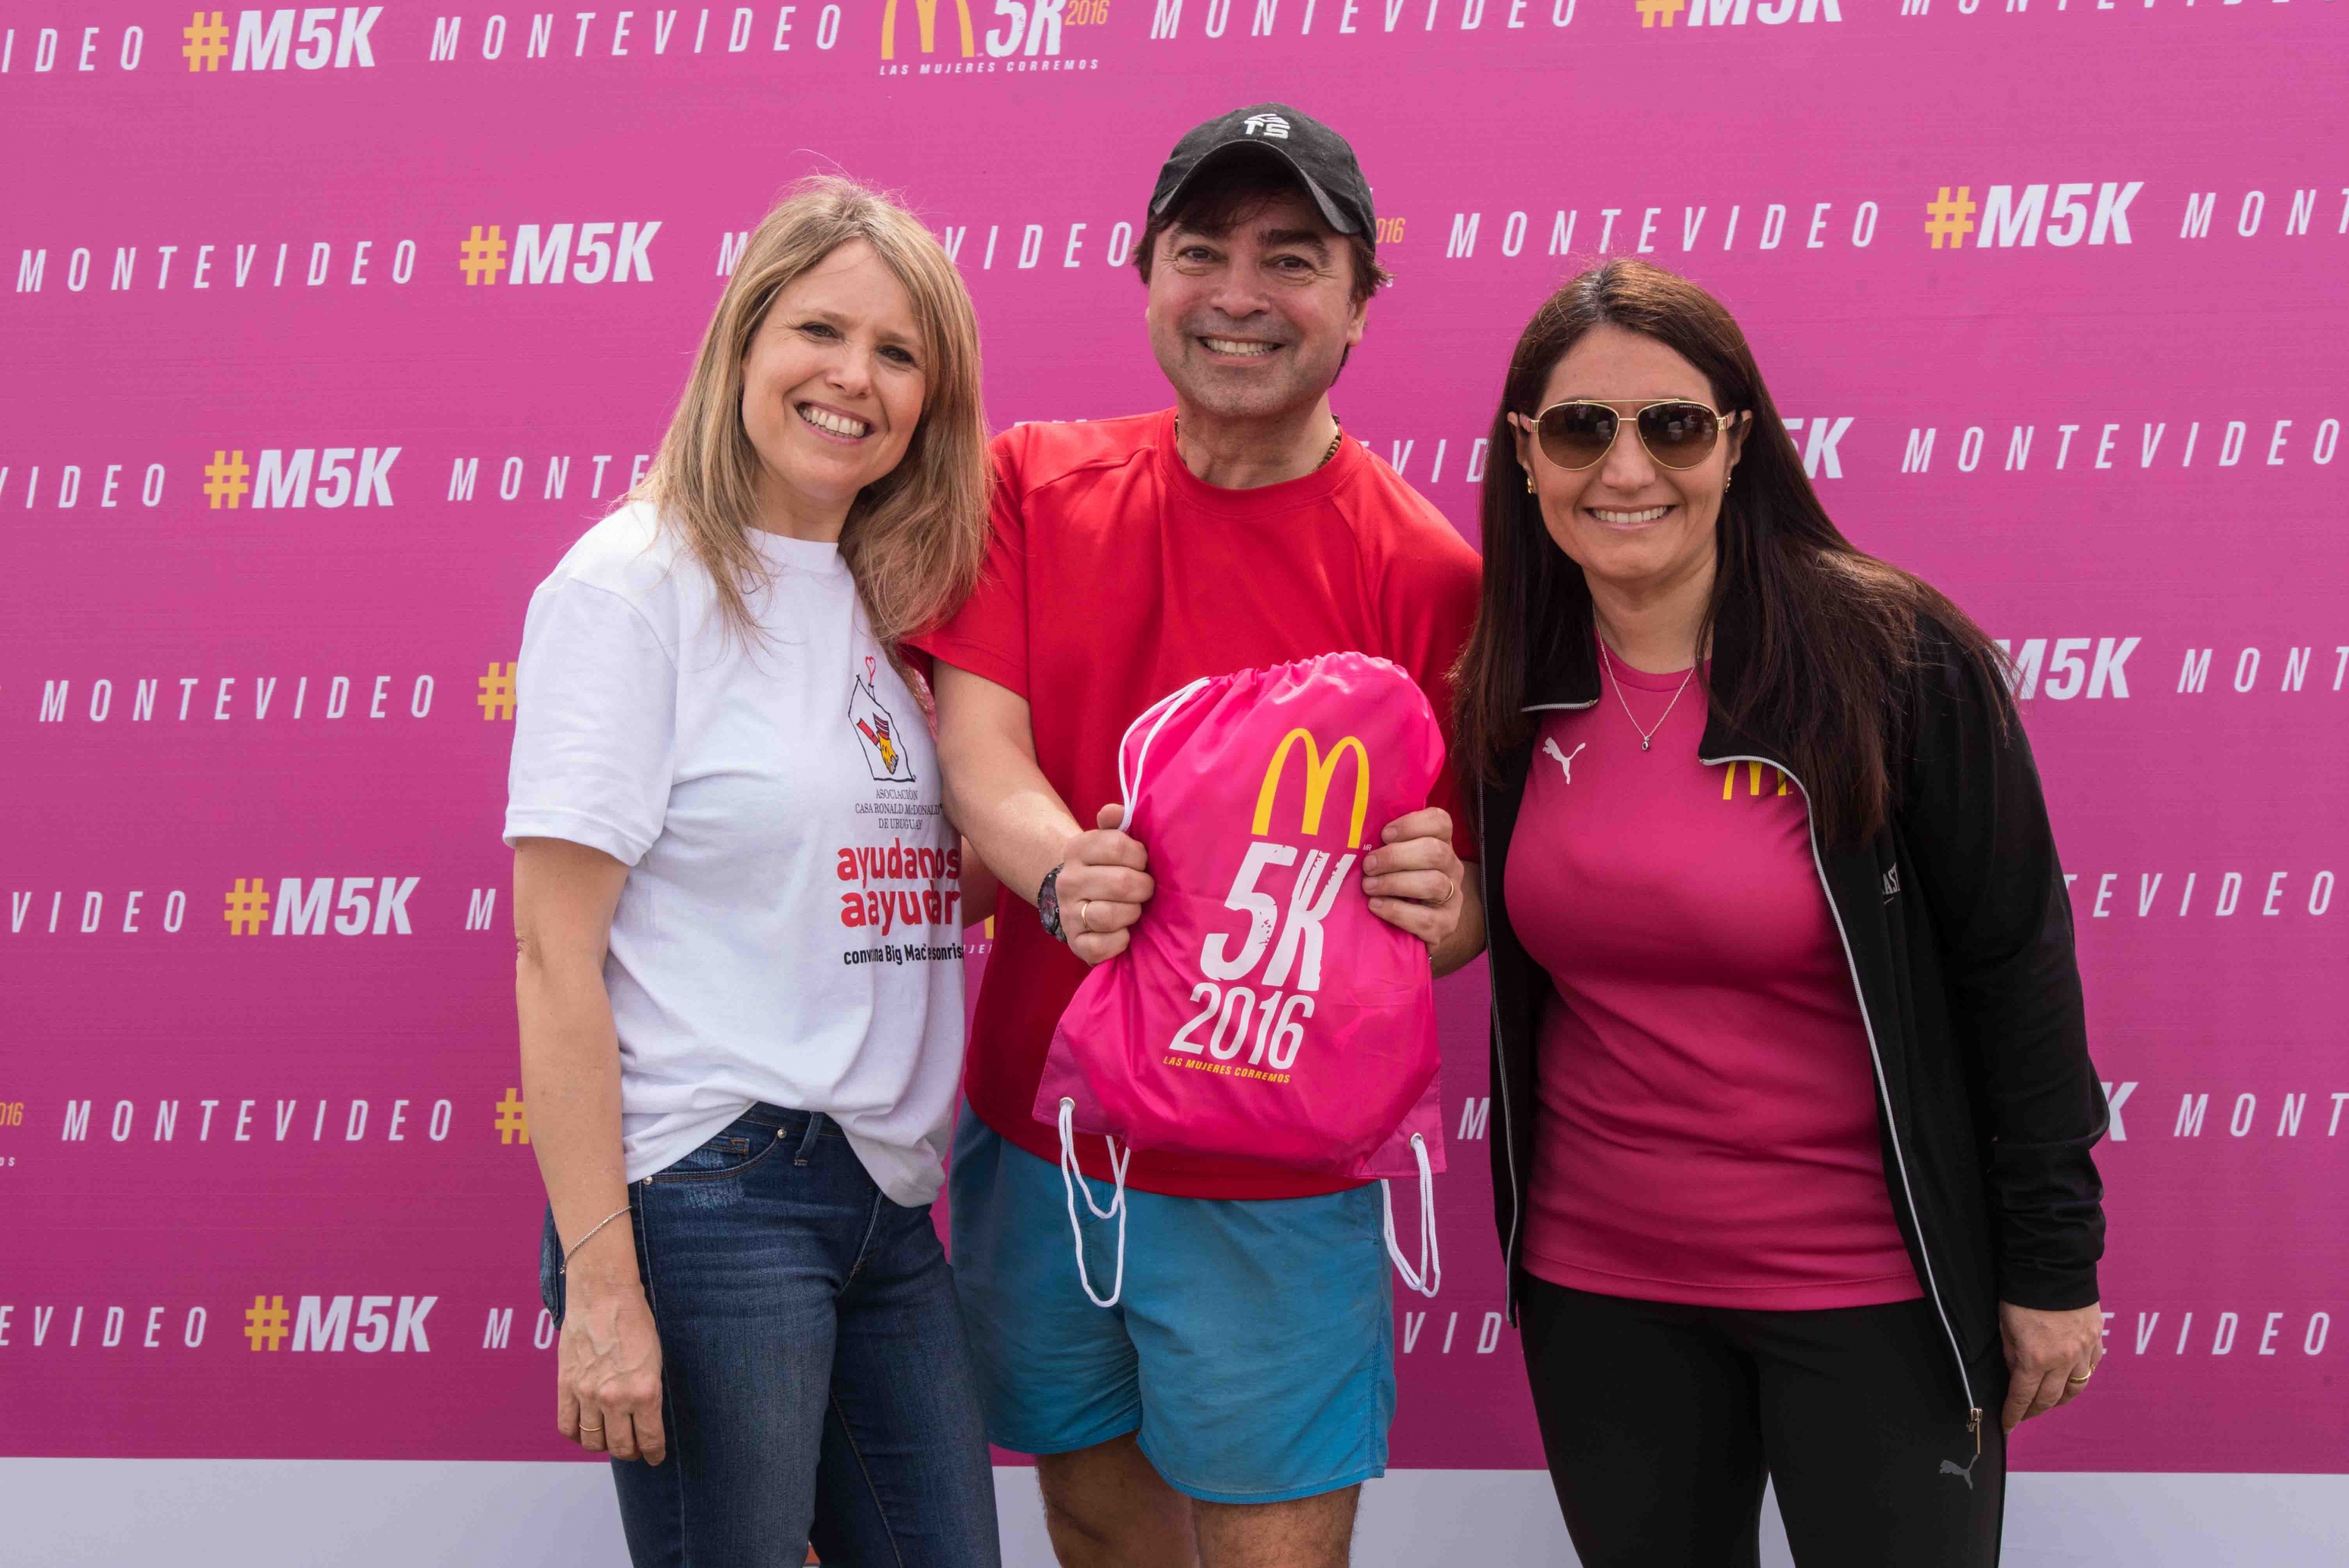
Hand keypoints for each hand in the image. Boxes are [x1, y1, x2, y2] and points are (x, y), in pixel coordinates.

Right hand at [557, 1261, 666, 1464]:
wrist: (603, 1295)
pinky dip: (576, 1435)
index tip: (654, 1457)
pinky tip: (585, 1431)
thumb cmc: (636, 1322)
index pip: (650, 1439)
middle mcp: (616, 1399)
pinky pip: (567, 1426)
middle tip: (634, 1449)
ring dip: (604, 1445)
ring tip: (610, 1439)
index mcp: (645, 1391)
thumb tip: (645, 1418)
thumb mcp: (655, 1359)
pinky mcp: (566, 1387)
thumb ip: (648, 1392)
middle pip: (620, 1447)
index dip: (654, 1454)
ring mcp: (588, 1395)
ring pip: (593, 1441)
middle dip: (631, 1453)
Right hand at [1058, 804, 1154, 965]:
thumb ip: (1117, 821)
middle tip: (1144, 889)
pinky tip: (1124, 933)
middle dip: (1144, 888)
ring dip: (1132, 914)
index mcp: (1078, 849)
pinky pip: (1101, 947)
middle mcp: (1069, 880)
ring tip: (1134, 910)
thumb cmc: (1109, 866)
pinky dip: (1119, 941)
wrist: (1078, 897)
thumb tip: (1115, 811)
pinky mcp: (1075, 942)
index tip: (1141, 863)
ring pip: (1110, 916)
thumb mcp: (1111, 840)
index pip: (1118, 846)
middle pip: (1122, 883)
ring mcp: (1069, 913)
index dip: (1139, 856)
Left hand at [1361, 808, 1465, 950]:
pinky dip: (1396, 911)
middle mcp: (1452, 867)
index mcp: (1440, 843)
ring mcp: (1453, 897)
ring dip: (1394, 883)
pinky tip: (1376, 906)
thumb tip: (1357, 834)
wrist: (1408, 930)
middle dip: (1396, 857)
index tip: (1384, 834)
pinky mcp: (1446, 925)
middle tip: (1368, 865)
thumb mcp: (1392, 861)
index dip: (1412, 823)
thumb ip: (1384, 846)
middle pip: (1435, 852)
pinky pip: (1425, 917)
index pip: (1440, 821)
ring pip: (1433, 883)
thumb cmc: (1393, 886)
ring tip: (1368, 887)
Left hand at [1998, 1299, 2102, 1432]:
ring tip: (2049, 1402)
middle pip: (2050, 1397)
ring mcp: (2084, 1351)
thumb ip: (2013, 1355)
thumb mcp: (2005, 1327)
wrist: (2053, 1265)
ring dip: (2061, 1399)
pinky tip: (2071, 1378)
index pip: (2023, 1396)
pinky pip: (2092, 1368)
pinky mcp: (2097, 1339)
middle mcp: (2063, 1360)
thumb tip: (2018, 1375)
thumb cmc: (2022, 1294)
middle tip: (2025, 1415)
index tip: (2008, 1425)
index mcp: (2036, 1358)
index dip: (2014, 1413)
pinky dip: (2080, 1377)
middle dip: (2035, 1410)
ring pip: (2076, 1388)